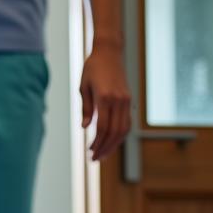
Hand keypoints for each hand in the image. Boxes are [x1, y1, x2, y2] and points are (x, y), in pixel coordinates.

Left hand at [80, 43, 130, 160]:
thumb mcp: (83, 88)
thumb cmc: (92, 68)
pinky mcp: (129, 100)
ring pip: (124, 129)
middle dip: (105, 148)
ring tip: (103, 155)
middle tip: (95, 159)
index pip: (103, 127)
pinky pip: (126, 122)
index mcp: (105, 98)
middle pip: (114, 132)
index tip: (90, 152)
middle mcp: (119, 100)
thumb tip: (84, 128)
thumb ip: (86, 109)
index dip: (97, 143)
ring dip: (113, 144)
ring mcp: (126, 100)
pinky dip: (119, 135)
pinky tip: (110, 142)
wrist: (109, 52)